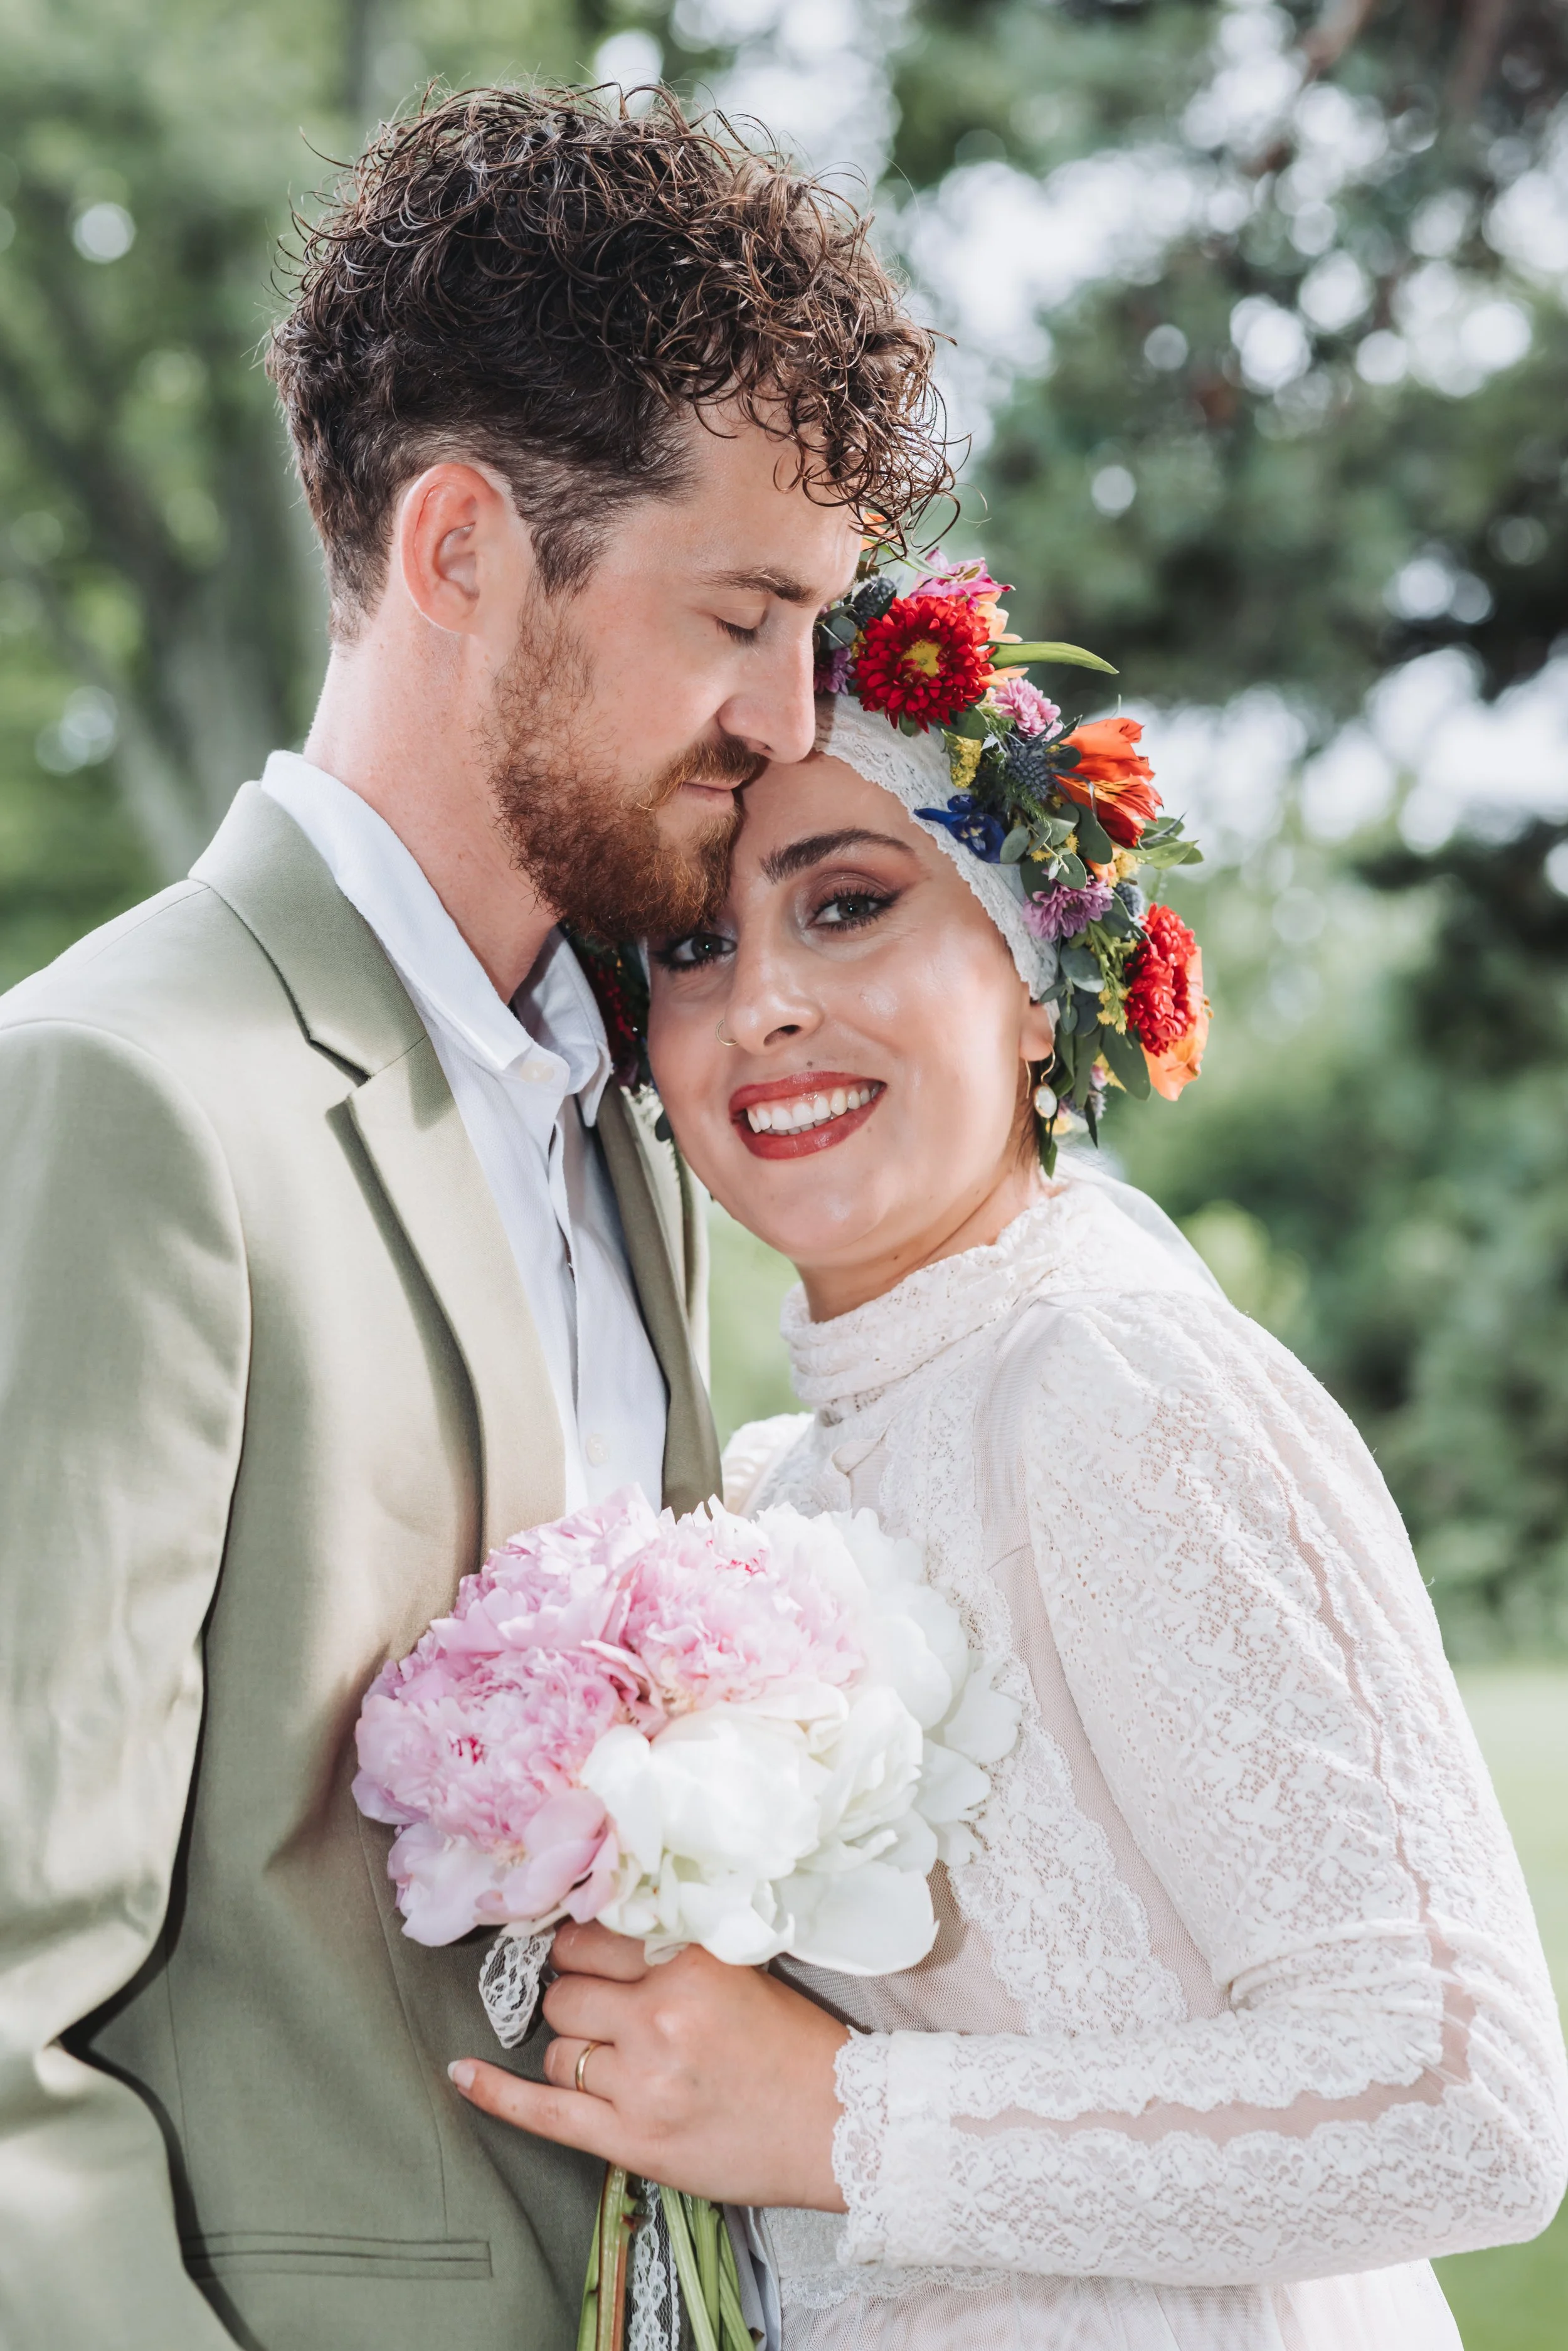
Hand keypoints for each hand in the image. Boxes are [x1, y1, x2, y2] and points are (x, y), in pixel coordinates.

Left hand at [449, 1920, 849, 2209]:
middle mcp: (661, 2017)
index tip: (581, 1952)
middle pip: (566, 1994)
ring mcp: (642, 2083)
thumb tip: (597, 1925)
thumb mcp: (740, 1969)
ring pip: (558, 2049)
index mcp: (690, 1963)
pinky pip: (544, 2111)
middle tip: (608, 2012)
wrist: (838, 2126)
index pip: (591, 1937)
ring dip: (574, 2051)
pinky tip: (463, 2074)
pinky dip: (496, 2094)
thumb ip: (673, 1947)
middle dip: (577, 2000)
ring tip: (616, 2058)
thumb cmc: (794, 2046)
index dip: (581, 1948)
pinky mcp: (632, 2140)